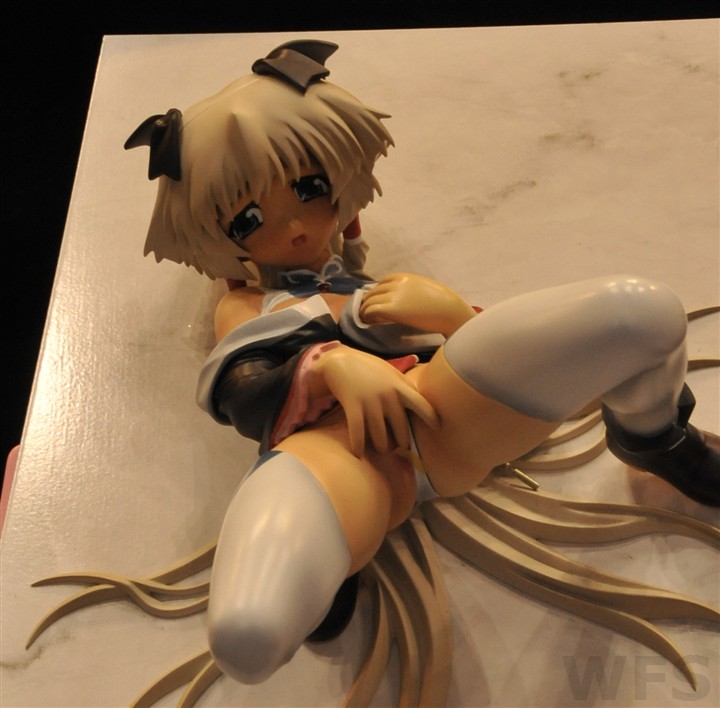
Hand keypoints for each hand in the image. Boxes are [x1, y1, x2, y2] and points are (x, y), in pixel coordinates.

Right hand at [311, 345, 437, 456]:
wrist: (340, 360)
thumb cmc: (369, 368)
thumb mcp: (391, 373)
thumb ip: (406, 387)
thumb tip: (421, 402)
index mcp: (400, 386)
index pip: (422, 405)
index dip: (431, 418)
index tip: (438, 429)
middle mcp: (388, 395)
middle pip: (401, 428)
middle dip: (402, 442)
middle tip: (401, 447)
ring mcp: (370, 401)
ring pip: (380, 435)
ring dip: (382, 447)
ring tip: (382, 450)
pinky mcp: (353, 405)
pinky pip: (357, 432)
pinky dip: (358, 445)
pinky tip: (358, 453)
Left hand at [359, 273, 475, 336]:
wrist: (450, 311)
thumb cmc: (444, 302)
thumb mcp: (423, 288)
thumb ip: (409, 290)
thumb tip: (400, 299)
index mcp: (404, 277)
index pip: (382, 282)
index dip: (376, 293)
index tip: (376, 301)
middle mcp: (396, 283)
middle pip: (373, 292)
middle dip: (367, 302)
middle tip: (366, 313)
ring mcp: (393, 295)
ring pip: (369, 302)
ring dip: (364, 311)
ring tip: (366, 320)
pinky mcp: (392, 309)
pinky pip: (371, 311)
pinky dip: (366, 317)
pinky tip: (368, 323)